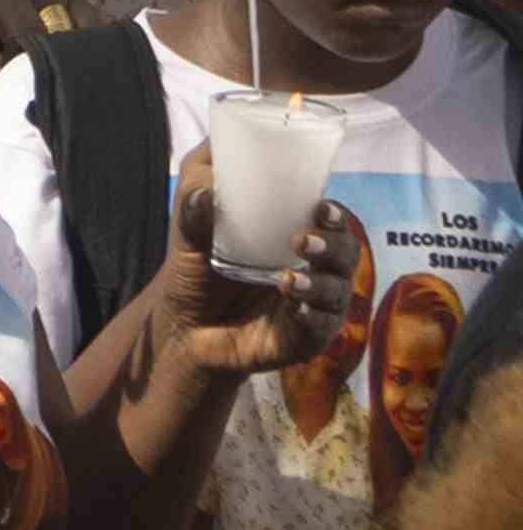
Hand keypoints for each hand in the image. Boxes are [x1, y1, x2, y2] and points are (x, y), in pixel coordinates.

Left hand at [158, 148, 365, 375]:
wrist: (183, 329)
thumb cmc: (196, 274)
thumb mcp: (189, 239)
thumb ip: (193, 212)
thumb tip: (199, 192)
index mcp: (294, 236)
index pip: (328, 219)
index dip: (333, 213)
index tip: (321, 206)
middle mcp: (314, 269)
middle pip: (346, 252)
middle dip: (333, 244)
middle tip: (302, 241)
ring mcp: (313, 304)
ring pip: (336, 290)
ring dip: (319, 283)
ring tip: (289, 279)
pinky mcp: (306, 337)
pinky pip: (319, 326)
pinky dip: (310, 316)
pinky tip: (295, 308)